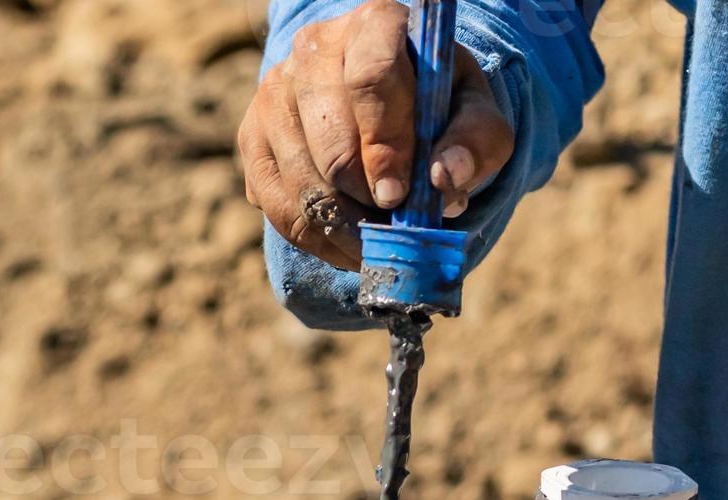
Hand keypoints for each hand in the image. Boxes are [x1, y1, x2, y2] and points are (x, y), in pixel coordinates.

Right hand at [239, 0, 514, 271]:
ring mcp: (275, 92)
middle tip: (392, 230)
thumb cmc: (433, 104)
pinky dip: (315, 239)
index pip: (371, 78)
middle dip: (364, 198)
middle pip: (331, 141)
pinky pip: (277, 203)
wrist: (383, 103)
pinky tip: (346, 247)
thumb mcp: (472, 111)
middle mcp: (314, 48)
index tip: (399, 197)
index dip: (385, 145)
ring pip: (301, 179)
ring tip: (376, 247)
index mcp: (375, 25)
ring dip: (342, 227)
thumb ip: (475, 140)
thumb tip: (444, 180)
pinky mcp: (252, 136)